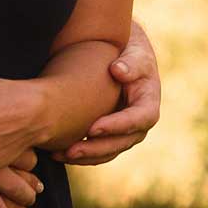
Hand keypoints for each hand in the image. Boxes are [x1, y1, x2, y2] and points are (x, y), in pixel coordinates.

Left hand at [54, 19, 159, 164]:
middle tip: (72, 150)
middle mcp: (138, 121)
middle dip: (97, 148)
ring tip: (61, 155)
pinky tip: (58, 153)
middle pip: (122, 142)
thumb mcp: (134, 52)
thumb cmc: (127, 51)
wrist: (118, 54)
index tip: (93, 128)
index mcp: (148, 102)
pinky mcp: (108, 133)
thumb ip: (131, 62)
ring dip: (86, 156)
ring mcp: (124, 130)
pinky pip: (97, 150)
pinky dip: (81, 154)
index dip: (117, 126)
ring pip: (108, 151)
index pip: (139, 119)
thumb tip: (118, 71)